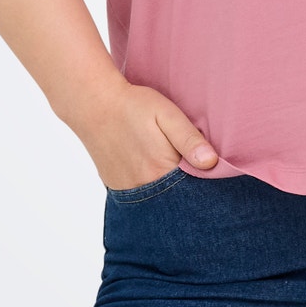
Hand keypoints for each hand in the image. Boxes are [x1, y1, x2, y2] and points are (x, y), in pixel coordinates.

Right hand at [78, 78, 219, 190]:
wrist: (94, 104)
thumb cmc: (133, 106)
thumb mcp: (167, 115)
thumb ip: (189, 139)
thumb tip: (211, 162)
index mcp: (160, 171)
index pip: (193, 190)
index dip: (206, 183)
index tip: (211, 172)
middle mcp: (143, 188)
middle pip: (176, 200)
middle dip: (188, 191)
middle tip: (189, 167)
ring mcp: (127, 190)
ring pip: (158, 201)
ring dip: (169, 192)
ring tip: (170, 168)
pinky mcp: (116, 187)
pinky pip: (140, 197)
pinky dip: (151, 190)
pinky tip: (154, 172)